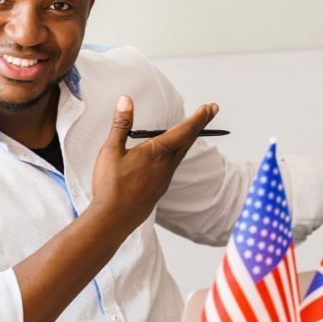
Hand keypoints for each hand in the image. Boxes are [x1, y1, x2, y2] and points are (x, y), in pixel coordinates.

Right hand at [90, 95, 218, 229]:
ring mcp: (164, 178)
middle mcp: (166, 165)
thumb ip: (121, 124)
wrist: (113, 220)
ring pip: (181, 153)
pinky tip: (169, 154)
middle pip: (188, 140)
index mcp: (157, 152)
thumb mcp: (111, 150)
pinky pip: (172, 165)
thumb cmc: (111, 186)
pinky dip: (177, 152)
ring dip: (188, 138)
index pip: (185, 130)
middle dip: (200, 123)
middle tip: (210, 110)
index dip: (199, 117)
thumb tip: (126, 101)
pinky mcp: (159, 188)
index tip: (211, 107)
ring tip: (192, 128)